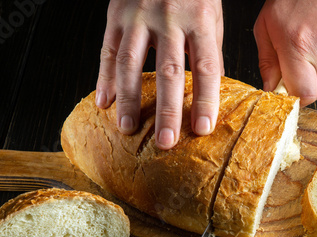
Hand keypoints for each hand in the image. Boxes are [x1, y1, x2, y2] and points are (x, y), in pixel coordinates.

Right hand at [96, 0, 223, 149]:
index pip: (205, 67)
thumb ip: (209, 50)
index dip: (205, 100)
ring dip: (129, 100)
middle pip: (169, 71)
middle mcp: (169, 19)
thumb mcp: (211, 15)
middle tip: (165, 141)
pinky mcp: (115, 16)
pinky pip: (107, 51)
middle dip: (167, 110)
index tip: (202, 129)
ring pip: (130, 64)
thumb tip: (212, 87)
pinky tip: (104, 102)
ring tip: (129, 128)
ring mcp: (138, 17)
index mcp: (199, 19)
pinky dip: (103, 79)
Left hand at [254, 0, 316, 105]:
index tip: (287, 90)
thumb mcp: (266, 26)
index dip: (294, 97)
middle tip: (297, 63)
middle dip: (304, 83)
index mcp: (299, 45)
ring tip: (313, 43)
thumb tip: (271, 89)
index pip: (303, 94)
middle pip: (316, 90)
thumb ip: (267, 63)